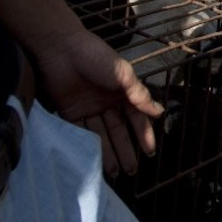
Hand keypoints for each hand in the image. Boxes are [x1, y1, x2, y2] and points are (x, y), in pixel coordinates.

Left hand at [34, 29, 164, 177]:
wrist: (62, 49)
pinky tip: (94, 159)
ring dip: (108, 152)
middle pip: (118, 130)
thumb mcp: (123, 75)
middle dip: (125, 150)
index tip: (150, 152)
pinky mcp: (70, 112)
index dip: (143, 134)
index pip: (136, 117)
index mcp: (122, 92)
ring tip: (115, 172)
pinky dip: (87, 145)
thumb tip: (159, 112)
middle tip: (132, 170)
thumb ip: (139, 95)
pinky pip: (81, 132)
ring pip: (101, 135)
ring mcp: (88, 108)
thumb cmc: (96, 57)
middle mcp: (107, 102)